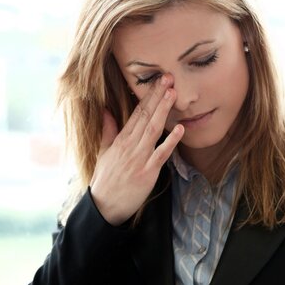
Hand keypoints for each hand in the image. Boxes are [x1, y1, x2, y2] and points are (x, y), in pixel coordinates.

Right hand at [90, 75, 183, 224]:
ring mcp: (139, 158)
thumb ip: (107, 130)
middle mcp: (130, 145)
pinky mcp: (147, 172)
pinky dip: (170, 141)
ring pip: (153, 130)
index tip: (158, 81)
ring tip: (172, 94)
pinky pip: (161, 154)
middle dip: (157, 96)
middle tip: (169, 79)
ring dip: (164, 111)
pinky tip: (180, 129)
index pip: (137, 112)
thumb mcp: (103, 152)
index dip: (148, 96)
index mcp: (121, 139)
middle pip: (146, 116)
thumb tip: (106, 111)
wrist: (104, 205)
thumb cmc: (105, 179)